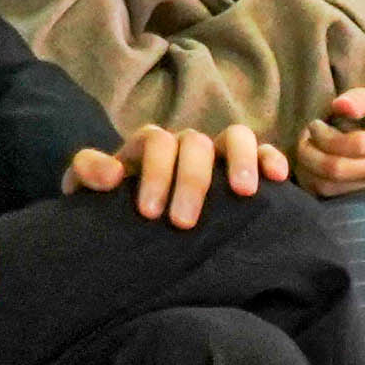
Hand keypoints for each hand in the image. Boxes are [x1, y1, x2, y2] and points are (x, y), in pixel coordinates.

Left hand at [72, 123, 276, 226]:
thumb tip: (112, 174)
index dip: (154, 172)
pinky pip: (263, 152)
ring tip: (243, 193)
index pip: (154, 140)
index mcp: (148, 147)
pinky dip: (271, 158)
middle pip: (194, 141)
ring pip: (234, 136)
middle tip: (182, 222)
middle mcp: (183, 145)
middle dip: (191, 179)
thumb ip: (87, 173)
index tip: (149, 212)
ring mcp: (215, 155)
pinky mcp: (242, 169)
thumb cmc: (111, 209)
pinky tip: (277, 178)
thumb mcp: (86, 191)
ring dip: (240, 159)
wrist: (130, 227)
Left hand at [297, 86, 364, 193]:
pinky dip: (313, 181)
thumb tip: (340, 106)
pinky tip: (310, 165)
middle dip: (311, 154)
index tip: (315, 125)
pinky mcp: (363, 195)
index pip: (356, 144)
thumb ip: (356, 100)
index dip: (327, 136)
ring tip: (306, 150)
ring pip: (331, 188)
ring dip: (308, 170)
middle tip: (303, 139)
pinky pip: (330, 195)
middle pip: (339, 170)